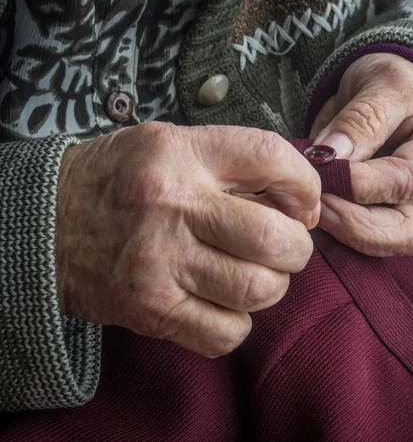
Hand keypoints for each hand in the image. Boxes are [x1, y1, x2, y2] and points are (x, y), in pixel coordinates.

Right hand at [57, 123, 319, 356]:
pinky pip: (226, 333)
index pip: (270, 156)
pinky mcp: (150, 309)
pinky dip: (238, 323)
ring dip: (272, 285)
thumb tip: (297, 198)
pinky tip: (224, 304)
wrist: (42, 221)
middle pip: (276, 238)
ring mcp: (161, 262)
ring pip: (259, 289)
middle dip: (297, 248)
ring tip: (253, 274)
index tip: (303, 203)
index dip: (305, 183)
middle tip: (284, 246)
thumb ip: (233, 162)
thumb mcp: (170, 145)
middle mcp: (173, 206)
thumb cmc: (117, 180)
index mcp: (181, 155)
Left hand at [311, 53, 412, 255]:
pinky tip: (321, 214)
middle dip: (356, 224)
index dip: (363, 183)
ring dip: (348, 234)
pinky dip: (344, 234)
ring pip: (392, 245)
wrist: (387, 95)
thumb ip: (362, 118)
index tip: (322, 174)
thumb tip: (331, 155)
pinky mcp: (396, 221)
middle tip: (316, 204)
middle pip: (408, 229)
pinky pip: (372, 242)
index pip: (411, 178)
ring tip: (315, 209)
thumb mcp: (383, 82)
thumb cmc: (393, 84)